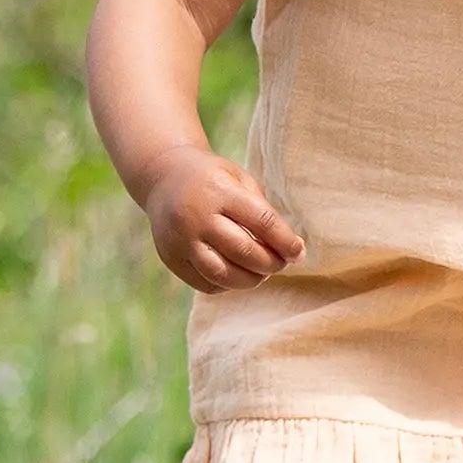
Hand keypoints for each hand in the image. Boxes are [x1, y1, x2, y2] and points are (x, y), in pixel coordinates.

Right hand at [144, 147, 306, 293]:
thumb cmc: (213, 179)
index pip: (262, 221)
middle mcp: (197, 217)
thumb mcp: (240, 179)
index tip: (299, 252)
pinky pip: (204, 283)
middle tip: (283, 263)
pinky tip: (237, 274)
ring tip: (263, 273)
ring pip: (222, 274)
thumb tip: (289, 248)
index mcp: (220, 192)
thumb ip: (262, 210)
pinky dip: (227, 285)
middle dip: (271, 263)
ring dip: (251, 280)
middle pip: (243, 251)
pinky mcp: (170, 258)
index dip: (285, 241)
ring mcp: (180, 241)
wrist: (163, 177)